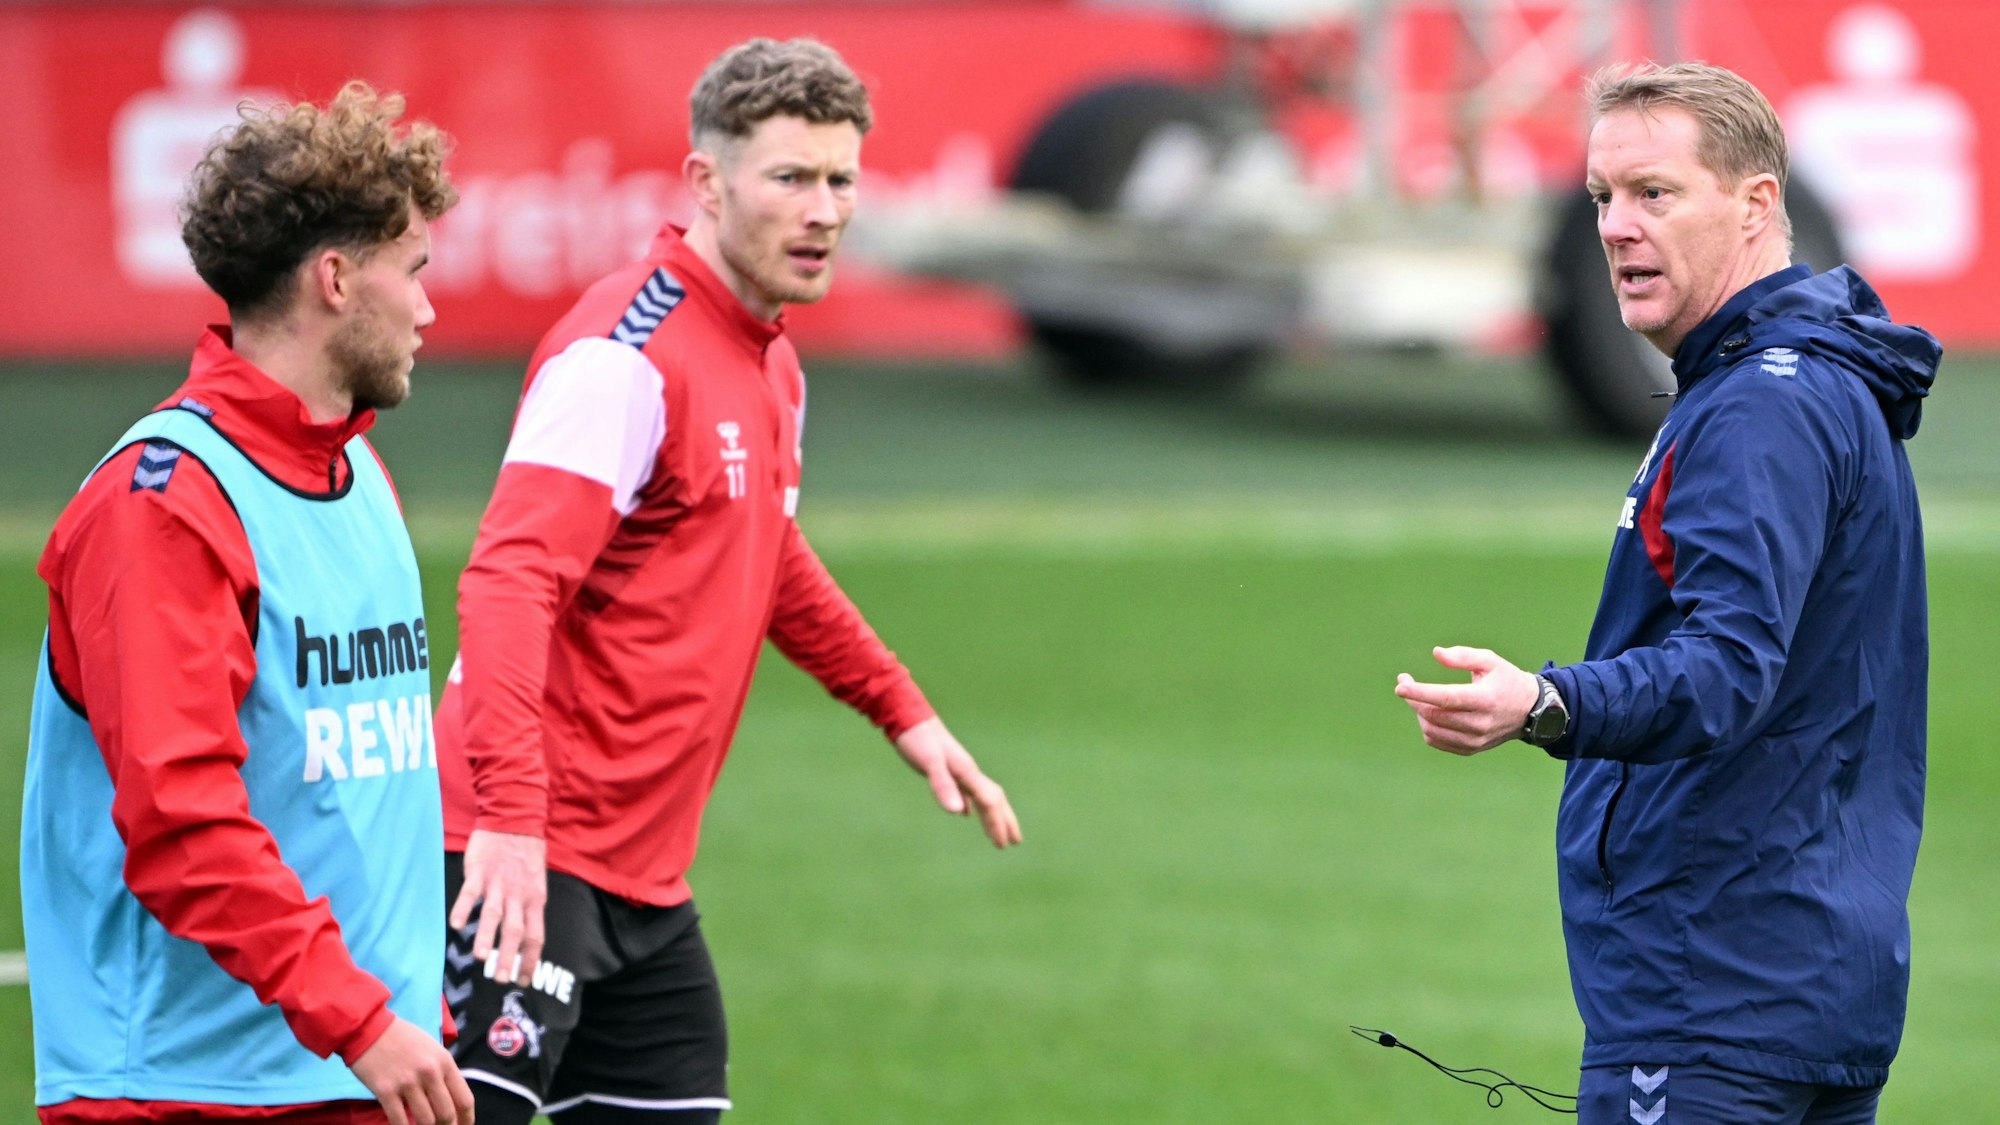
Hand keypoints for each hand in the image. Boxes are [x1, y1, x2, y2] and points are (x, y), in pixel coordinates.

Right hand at [350, 1015, 474, 1124]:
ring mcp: (408, 1083)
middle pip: (447, 1115)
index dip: (466, 1120)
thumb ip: (442, 1072)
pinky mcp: (385, 1091)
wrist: (369, 1028)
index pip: (464, 1099)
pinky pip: (400, 1121)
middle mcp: (430, 1073)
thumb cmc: (402, 1038)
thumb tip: (451, 1100)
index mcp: (444, 1062)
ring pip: (426, 1121)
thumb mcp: (432, 1049)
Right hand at [448, 828, 546, 986]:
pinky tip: (457, 924)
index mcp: (535, 900)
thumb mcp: (536, 883)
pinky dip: (464, 908)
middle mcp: (518, 895)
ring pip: (494, 914)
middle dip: (508, 957)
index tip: (523, 980)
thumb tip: (523, 938)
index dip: (530, 960)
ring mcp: (498, 884)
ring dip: (487, 936)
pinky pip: (470, 893)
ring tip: (480, 958)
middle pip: (515, 931)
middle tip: (500, 979)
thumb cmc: (525, 856)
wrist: (514, 821)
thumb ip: (528, 909)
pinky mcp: (479, 872)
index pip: (536, 936)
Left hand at [892, 717, 1022, 847]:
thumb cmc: (917, 738)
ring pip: (982, 795)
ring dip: (992, 814)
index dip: (996, 824)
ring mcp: (958, 770)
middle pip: (994, 799)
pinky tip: (966, 813)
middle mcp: (968, 772)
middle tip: (1015, 841)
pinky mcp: (947, 769)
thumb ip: (943, 785)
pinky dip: (971, 804)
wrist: (907, 715)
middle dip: (1005, 820)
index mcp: (967, 773)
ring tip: (997, 830)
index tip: (1002, 845)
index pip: (990, 803)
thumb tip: (959, 813)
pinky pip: (966, 791)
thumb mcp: (929, 763)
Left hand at [1393, 646, 1541, 755]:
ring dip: (1418, 713)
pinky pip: (1437, 742)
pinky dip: (1427, 727)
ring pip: (1432, 730)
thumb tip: (1436, 653)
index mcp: (1486, 699)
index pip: (1446, 698)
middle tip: (1405, 684)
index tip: (1401, 686)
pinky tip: (1430, 712)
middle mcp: (1481, 723)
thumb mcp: (1490, 660)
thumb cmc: (1507, 680)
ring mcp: (1476, 740)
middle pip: (1434, 715)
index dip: (1420, 692)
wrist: (1531, 711)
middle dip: (1414, 699)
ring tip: (1419, 698)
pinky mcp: (1471, 749)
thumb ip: (1463, 655)